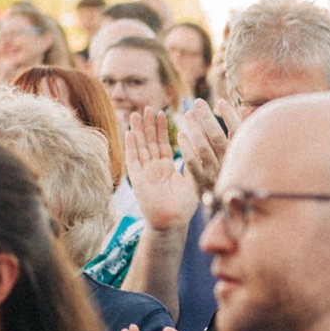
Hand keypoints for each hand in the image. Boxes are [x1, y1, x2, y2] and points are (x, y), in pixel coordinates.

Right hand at [125, 107, 194, 231]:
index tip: (162, 113)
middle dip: (148, 125)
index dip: (161, 129)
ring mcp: (144, 173)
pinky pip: (133, 160)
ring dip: (138, 131)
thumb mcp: (192, 180)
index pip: (162, 144)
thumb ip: (194, 163)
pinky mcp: (137, 179)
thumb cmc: (184, 206)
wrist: (172, 223)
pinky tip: (129, 132)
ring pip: (139, 147)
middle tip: (148, 107)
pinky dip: (131, 146)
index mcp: (166, 168)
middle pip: (149, 142)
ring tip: (136, 114)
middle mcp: (153, 168)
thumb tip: (200, 146)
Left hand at [179, 99, 237, 195]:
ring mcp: (215, 176)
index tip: (221, 102)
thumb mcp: (244, 161)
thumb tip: (230, 111)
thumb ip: (239, 140)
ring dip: (194, 129)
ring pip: (203, 148)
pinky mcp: (202, 185)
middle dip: (206, 118)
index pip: (237, 133)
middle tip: (197, 103)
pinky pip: (192, 164)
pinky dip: (186, 149)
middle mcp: (231, 167)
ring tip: (188, 115)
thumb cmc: (239, 180)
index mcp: (244, 159)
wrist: (232, 213)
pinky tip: (181, 136)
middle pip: (217, 137)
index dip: (229, 116)